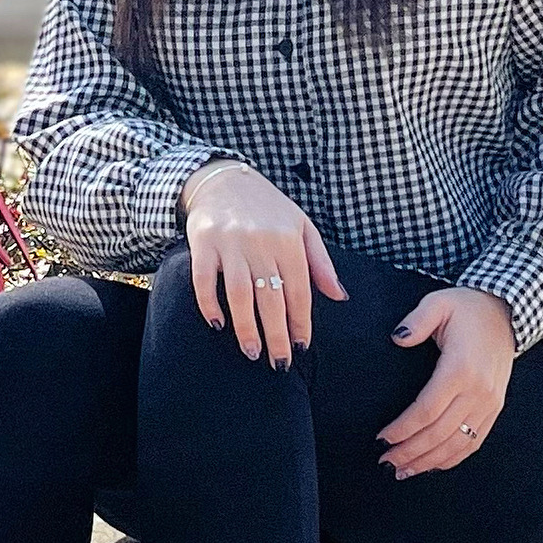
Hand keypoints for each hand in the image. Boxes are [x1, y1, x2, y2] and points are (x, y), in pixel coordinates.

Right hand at [183, 160, 347, 365]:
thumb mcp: (301, 226)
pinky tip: (217, 324)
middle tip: (279, 364)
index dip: (300, 322)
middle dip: (276, 335)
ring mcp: (230, 243)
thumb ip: (320, 263)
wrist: (224, 179)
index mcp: (288, 240)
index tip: (301, 347)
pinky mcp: (203, 243)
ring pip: (239, 293)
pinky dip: (209, 303)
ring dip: (246, 327)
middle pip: (270, 297)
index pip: (298, 290)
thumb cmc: (268, 207)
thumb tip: (339, 296)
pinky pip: (204, 279)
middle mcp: (260, 242)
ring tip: (252, 352)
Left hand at [379, 288, 514, 475]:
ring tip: (402, 471)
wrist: (507, 314)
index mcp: (461, 368)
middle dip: (409, 452)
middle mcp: (478, 391)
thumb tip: (398, 338)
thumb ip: (416, 320)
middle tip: (385, 462)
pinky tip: (431, 466)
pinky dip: (451, 458)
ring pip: (457, 444)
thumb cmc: (467, 308)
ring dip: (428, 462)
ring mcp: (489, 403)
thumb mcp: (439, 302)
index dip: (402, 429)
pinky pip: (473, 442)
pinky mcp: (494, 409)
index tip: (381, 439)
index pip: (427, 410)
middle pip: (439, 433)